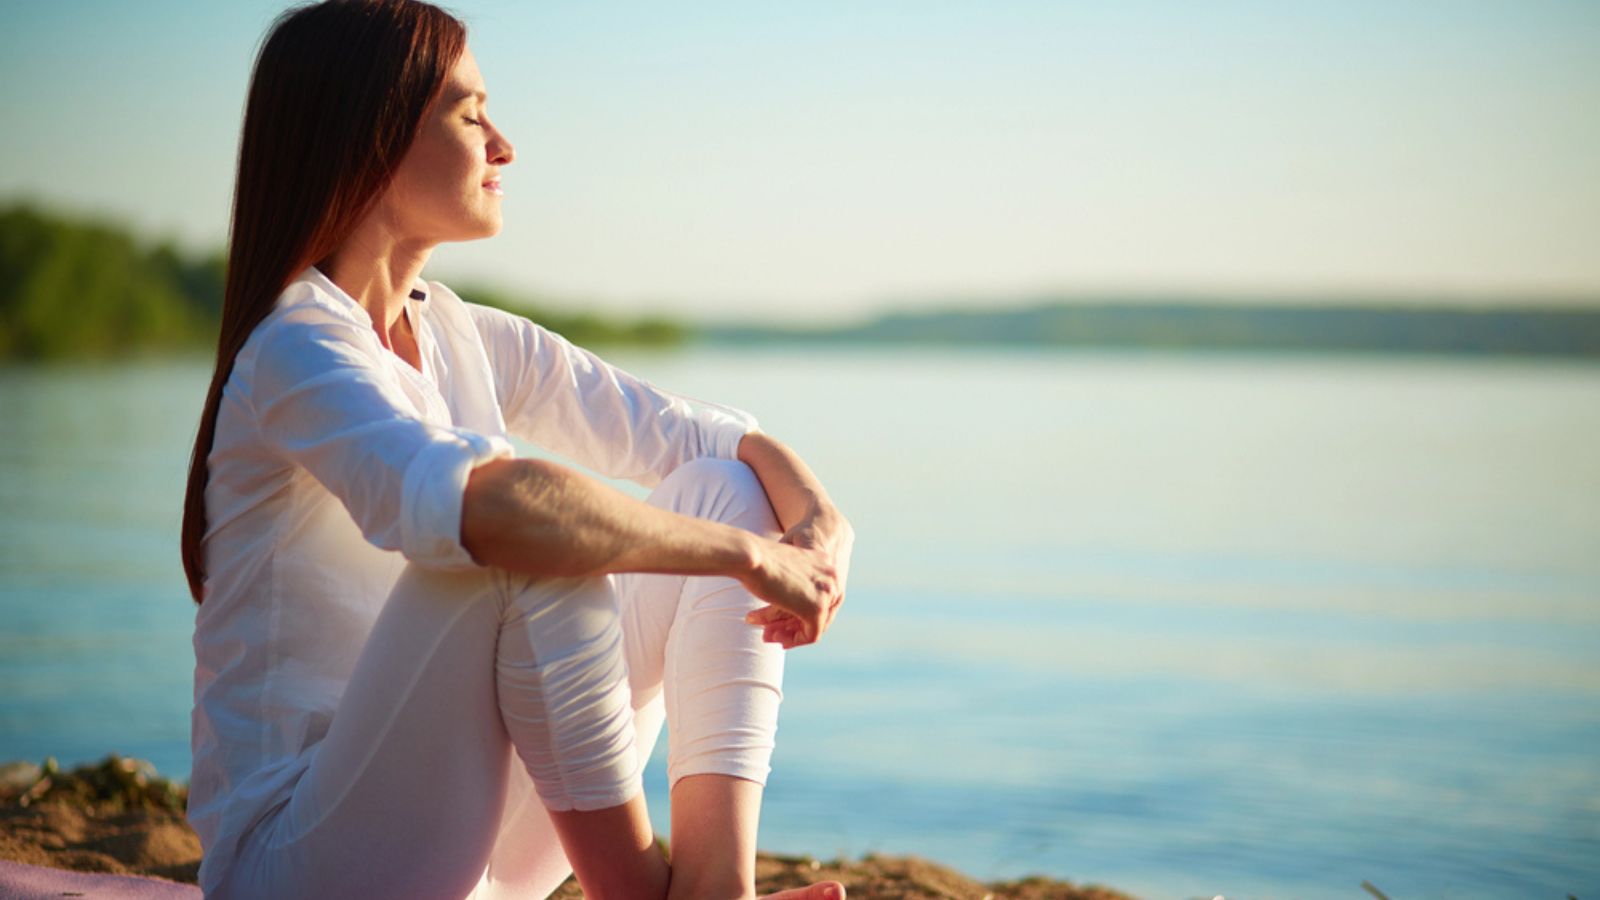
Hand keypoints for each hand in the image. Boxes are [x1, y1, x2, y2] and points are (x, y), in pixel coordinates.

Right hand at [744, 509, 852, 647]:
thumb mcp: (781, 570)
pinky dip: (794, 640)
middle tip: (770, 632)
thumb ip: (792, 585)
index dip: (798, 609)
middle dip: (792, 625)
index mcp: (825, 562)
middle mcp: (832, 577)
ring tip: (767, 636)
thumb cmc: (757, 560)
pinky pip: (811, 634)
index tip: (779, 618)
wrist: (750, 557)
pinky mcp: (816, 608)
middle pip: (819, 611)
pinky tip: (777, 639)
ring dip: (790, 634)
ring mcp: (827, 593)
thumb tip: (788, 603)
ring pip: (815, 624)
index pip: (819, 595)